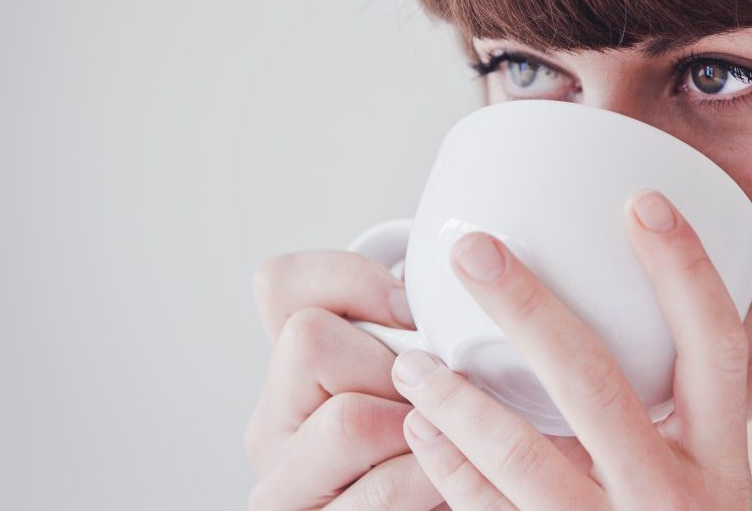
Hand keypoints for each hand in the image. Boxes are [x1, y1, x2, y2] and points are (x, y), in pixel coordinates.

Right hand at [244, 249, 443, 509]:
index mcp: (289, 372)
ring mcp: (285, 486)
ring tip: (451, 441)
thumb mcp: (431, 372)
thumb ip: (423, 324)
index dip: (354, 280)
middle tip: (437, 398)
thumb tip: (480, 263)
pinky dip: (434, 478)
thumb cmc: (448, 446)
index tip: (413, 309)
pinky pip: (382, 487)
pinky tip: (450, 482)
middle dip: (398, 364)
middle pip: (309, 339)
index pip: (279, 283)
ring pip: (348, 417)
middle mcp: (271, 426)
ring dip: (422, 424)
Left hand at [392, 189, 751, 509]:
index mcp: (726, 461)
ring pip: (524, 458)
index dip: (685, 270)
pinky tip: (422, 432)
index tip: (642, 201)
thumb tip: (588, 331)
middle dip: (530, 310)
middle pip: (599, 385)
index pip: (717, 347)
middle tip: (473, 252)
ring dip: (457, 399)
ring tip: (413, 359)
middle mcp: (680, 498)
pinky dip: (449, 470)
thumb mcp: (706, 488)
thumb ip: (670, 425)